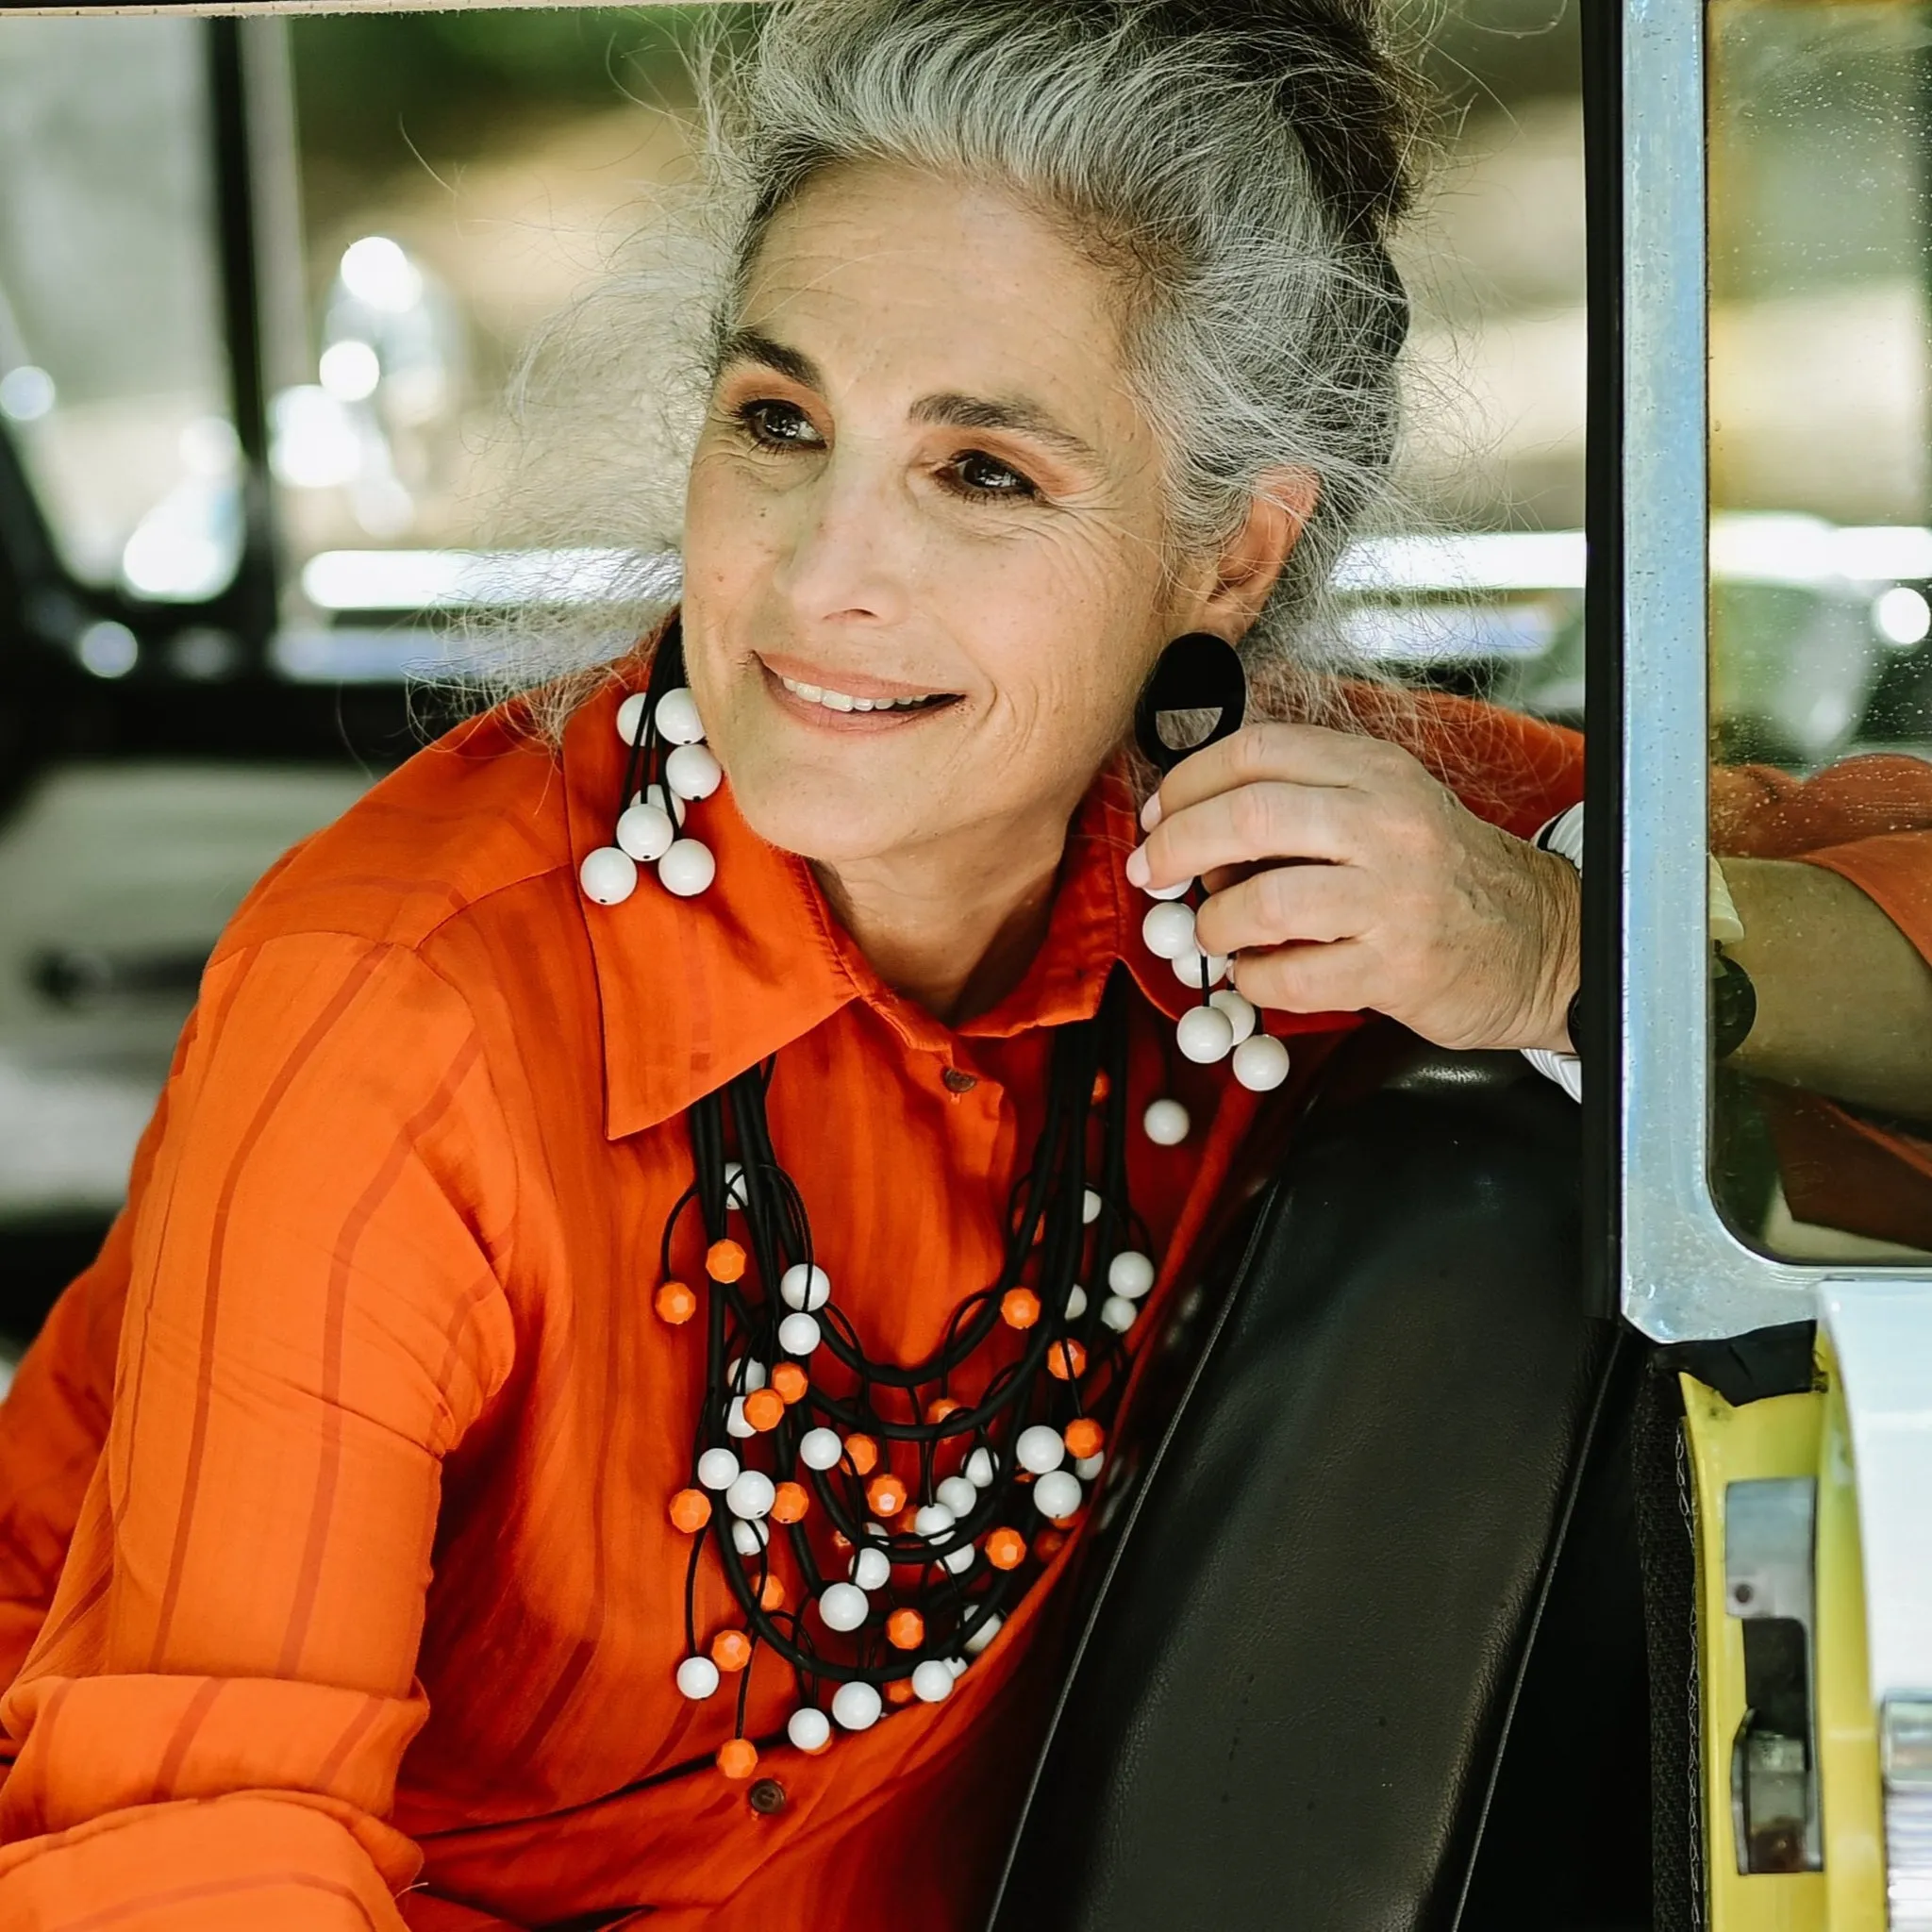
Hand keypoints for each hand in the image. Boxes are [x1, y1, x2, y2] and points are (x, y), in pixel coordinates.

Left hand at [1126, 723, 1579, 1052]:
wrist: (1540, 941)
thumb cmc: (1442, 877)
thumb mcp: (1384, 809)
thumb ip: (1303, 804)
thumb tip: (1195, 827)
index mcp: (1376, 771)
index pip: (1259, 752)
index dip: (1189, 781)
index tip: (1158, 815)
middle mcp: (1388, 824)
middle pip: (1250, 816)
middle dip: (1179, 846)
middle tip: (1152, 872)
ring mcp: (1396, 897)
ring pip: (1265, 900)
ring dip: (1214, 923)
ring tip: (1214, 933)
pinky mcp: (1397, 967)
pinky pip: (1292, 976)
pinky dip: (1253, 979)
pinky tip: (1258, 974)